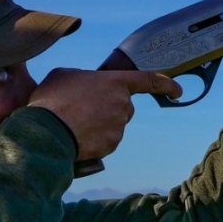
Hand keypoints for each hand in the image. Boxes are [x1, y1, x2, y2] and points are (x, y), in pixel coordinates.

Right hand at [28, 69, 180, 160]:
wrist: (45, 132)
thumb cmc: (51, 100)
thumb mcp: (63, 75)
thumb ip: (81, 77)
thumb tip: (82, 86)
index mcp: (115, 82)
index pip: (149, 80)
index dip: (166, 84)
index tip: (177, 91)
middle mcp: (122, 105)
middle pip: (123, 106)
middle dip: (108, 108)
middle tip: (82, 109)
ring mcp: (118, 128)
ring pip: (113, 125)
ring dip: (98, 124)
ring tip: (73, 123)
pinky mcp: (111, 146)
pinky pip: (106, 141)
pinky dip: (94, 140)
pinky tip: (76, 136)